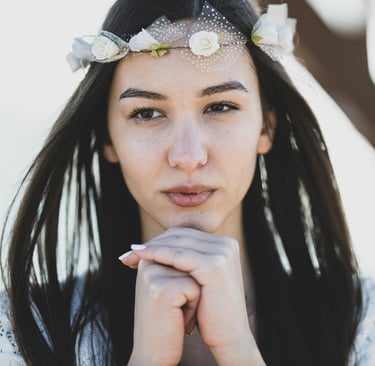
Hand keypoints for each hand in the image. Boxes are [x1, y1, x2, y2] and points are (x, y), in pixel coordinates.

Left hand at [121, 227, 264, 364]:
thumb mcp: (201, 279)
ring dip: (151, 246)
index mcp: (225, 244)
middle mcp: (226, 244)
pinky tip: (141, 257)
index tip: (137, 250)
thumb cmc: (211, 311)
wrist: (230, 338)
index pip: (185, 235)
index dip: (160, 240)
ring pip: (177, 243)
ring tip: (131, 254)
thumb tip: (162, 246)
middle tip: (130, 251)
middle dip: (153, 242)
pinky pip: (178, 256)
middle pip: (181, 236)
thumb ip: (190, 259)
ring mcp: (222, 253)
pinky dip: (157, 254)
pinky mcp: (214, 265)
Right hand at [128, 258, 199, 365]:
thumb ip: (178, 265)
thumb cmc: (168, 321)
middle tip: (177, 308)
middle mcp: (148, 263)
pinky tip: (178, 320)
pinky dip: (193, 307)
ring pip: (195, 273)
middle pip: (191, 262)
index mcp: (149, 260)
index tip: (178, 299)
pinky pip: (195, 289)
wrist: (154, 354)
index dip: (190, 279)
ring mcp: (152, 274)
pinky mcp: (161, 289)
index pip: (184, 253)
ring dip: (194, 295)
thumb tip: (199, 247)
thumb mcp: (171, 287)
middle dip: (192, 286)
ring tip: (178, 312)